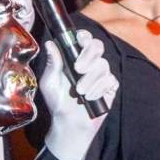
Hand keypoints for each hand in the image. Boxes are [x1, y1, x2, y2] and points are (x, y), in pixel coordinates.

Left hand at [39, 30, 116, 159]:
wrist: (69, 122)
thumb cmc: (57, 101)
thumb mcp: (50, 82)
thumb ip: (53, 63)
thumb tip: (50, 44)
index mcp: (75, 57)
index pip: (84, 39)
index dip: (84, 36)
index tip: (79, 40)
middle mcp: (90, 62)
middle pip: (98, 46)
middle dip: (89, 55)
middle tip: (78, 69)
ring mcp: (101, 74)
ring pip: (103, 65)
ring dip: (90, 79)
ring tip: (80, 92)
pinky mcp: (110, 86)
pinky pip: (110, 80)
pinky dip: (99, 89)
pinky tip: (90, 97)